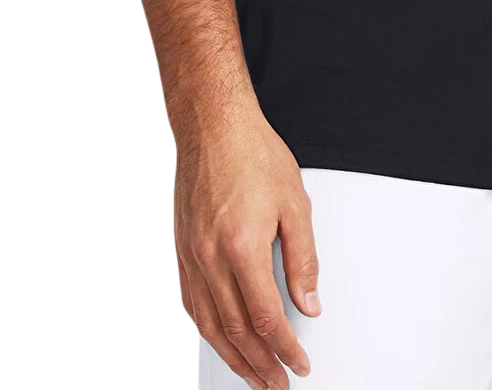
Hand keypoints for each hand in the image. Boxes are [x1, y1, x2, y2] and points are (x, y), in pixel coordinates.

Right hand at [174, 107, 321, 389]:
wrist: (214, 128)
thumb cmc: (253, 154)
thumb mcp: (295, 205)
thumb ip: (303, 260)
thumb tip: (309, 302)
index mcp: (242, 246)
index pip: (266, 317)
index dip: (285, 348)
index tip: (299, 363)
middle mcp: (210, 257)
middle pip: (237, 330)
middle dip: (261, 364)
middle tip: (278, 383)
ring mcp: (191, 256)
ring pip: (211, 325)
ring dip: (234, 357)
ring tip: (253, 376)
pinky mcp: (182, 251)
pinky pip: (193, 304)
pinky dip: (209, 330)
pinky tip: (221, 340)